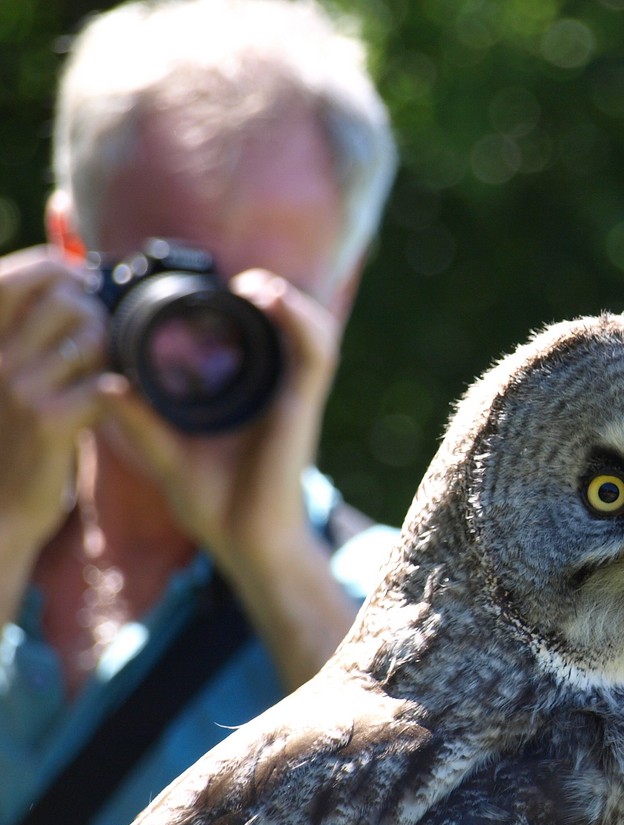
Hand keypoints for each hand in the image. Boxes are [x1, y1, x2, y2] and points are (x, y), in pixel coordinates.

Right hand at [0, 246, 108, 560]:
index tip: (77, 291)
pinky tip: (100, 409)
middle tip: (94, 348)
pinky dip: (114, 394)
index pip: (23, 273)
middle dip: (97, 319)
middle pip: (70, 302)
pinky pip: (105, 384)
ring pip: (93, 339)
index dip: (62, 274)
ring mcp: (16, 384)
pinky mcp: (47, 419)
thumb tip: (67, 244)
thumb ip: (29, 316)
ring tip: (93, 380)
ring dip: (108, 357)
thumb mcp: (7, 362)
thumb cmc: (9, 428)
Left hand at [101, 269, 341, 573]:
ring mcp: (295, 397)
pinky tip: (272, 299)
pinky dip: (300, 319)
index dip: (250, 306)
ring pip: (315, 330)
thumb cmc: (218, 505)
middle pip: (296, 326)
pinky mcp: (304, 406)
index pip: (265, 340)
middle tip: (236, 282)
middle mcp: (280, 393)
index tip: (212, 290)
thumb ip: (141, 420)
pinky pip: (316, 352)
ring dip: (290, 299)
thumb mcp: (167, 452)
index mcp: (254, 399)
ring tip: (256, 285)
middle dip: (272, 293)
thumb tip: (106, 385)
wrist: (247, 541)